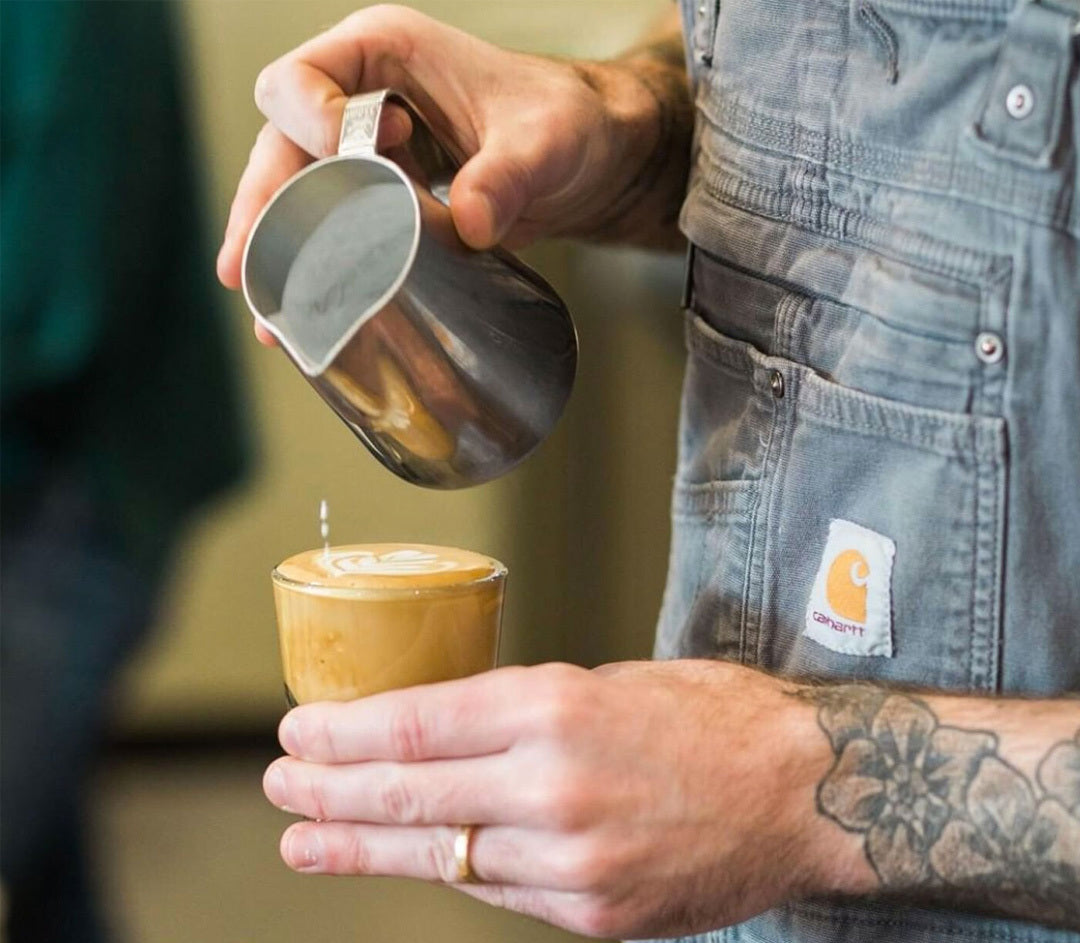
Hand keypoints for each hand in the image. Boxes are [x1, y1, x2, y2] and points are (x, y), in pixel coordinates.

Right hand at [217, 2, 670, 316]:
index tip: (338, 165)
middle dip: (265, 208)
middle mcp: (363, 96)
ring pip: (299, 192)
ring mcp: (369, 149)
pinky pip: (335, 224)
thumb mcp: (548, 142)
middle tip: (246, 268)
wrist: (596, 159)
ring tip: (267, 311)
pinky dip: (319, 265)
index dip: (306, 124)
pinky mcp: (384, 195)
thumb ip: (510, 174)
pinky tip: (306, 313)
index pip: (304, 81)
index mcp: (386, 52)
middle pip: (282, 145)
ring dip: (280, 249)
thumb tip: (469, 220)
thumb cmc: (572, 122)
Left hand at [262, 660, 869, 937]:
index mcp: (555, 706)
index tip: (298, 730)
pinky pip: (498, 891)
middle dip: (329, 793)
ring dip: (363, 849)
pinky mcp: (592, 914)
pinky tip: (406, 861)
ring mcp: (570, 861)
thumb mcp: (607, 681)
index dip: (344, 731)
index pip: (416, 722)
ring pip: (441, 855)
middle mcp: (551, 786)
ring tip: (303, 843)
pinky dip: (449, 870)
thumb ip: (523, 715)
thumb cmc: (713, 716)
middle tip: (277, 787)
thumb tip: (449, 734)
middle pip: (409, 793)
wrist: (805, 789)